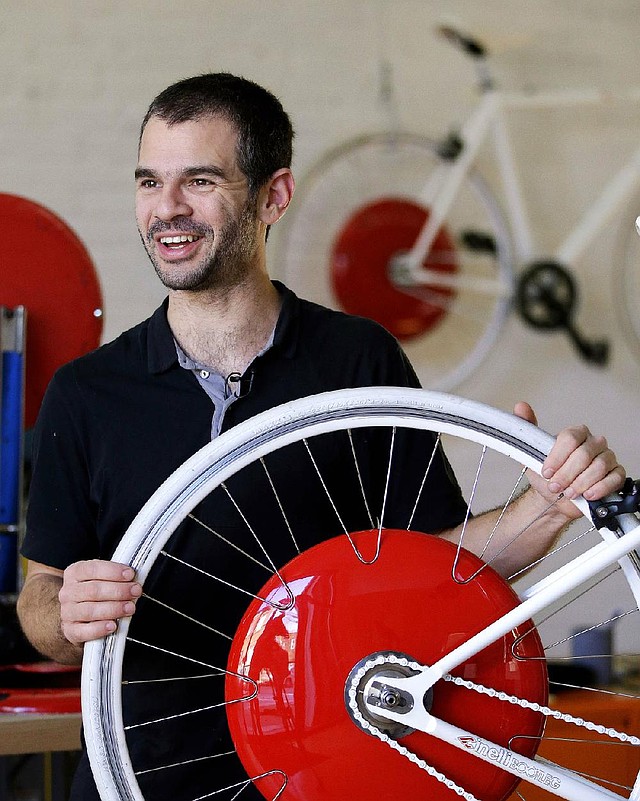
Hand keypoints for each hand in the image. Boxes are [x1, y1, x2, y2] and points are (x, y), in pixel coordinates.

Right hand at [58, 559, 141, 644]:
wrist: (79, 616)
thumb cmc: (96, 592)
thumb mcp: (102, 578)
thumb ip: (115, 576)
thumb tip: (134, 578)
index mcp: (75, 573)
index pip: (92, 569)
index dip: (113, 571)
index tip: (130, 574)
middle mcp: (68, 592)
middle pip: (93, 590)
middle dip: (118, 591)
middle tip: (136, 591)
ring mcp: (67, 612)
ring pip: (90, 611)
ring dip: (113, 609)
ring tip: (130, 608)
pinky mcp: (70, 631)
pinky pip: (84, 631)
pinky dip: (100, 629)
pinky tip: (113, 626)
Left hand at [514, 401, 625, 517]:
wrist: (555, 497)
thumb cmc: (547, 475)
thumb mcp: (532, 453)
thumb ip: (528, 429)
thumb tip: (521, 406)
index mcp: (576, 434)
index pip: (570, 438)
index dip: (557, 457)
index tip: (546, 472)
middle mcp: (594, 443)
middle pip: (584, 454)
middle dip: (567, 474)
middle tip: (555, 486)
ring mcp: (607, 458)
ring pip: (598, 467)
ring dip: (580, 484)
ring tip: (568, 493)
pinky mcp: (616, 474)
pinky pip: (614, 479)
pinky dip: (599, 489)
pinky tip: (587, 495)